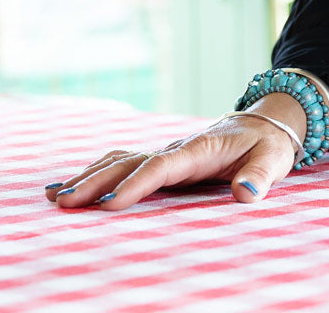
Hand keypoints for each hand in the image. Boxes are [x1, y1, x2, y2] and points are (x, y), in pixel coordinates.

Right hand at [44, 112, 298, 210]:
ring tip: (55, 196)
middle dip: (97, 181)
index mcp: (201, 148)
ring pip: (121, 160)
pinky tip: (72, 187)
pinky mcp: (163, 160)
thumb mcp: (273, 159)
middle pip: (130, 161)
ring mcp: (167, 153)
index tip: (110, 204)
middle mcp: (177, 148)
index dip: (137, 183)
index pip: (164, 165)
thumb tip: (246, 194)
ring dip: (89, 176)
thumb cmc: (269, 145)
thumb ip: (260, 175)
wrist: (265, 124)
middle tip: (63, 202)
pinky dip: (97, 172)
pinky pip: (124, 164)